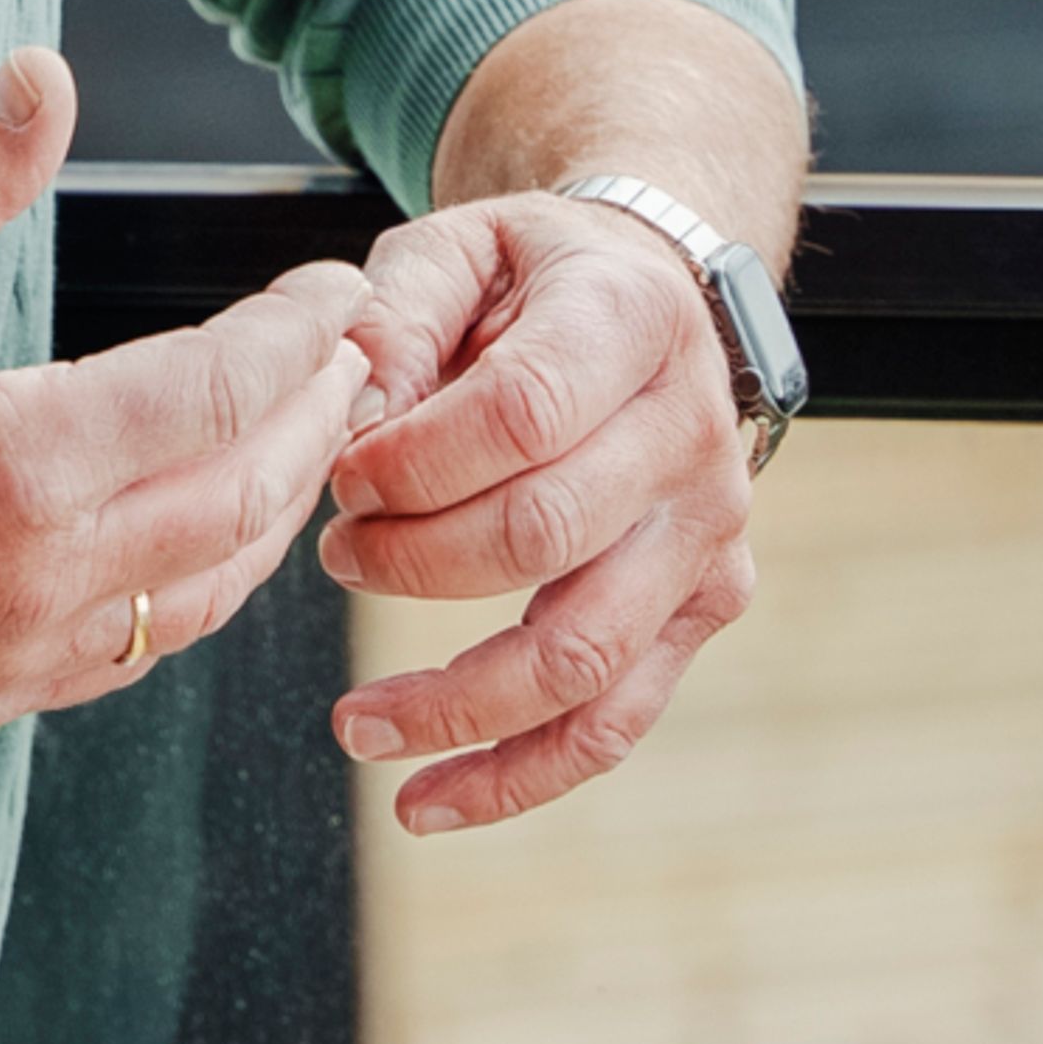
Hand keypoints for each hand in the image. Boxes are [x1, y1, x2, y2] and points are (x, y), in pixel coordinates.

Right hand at [0, 49, 372, 730]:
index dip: (295, 334)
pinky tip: (202, 536)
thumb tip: (48, 74)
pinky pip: (136, 651)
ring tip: (311, 436)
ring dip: (275, 511)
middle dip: (318, 417)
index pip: (216, 394)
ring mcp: (13, 654)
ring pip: (206, 594)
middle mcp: (33, 578)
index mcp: (8, 463)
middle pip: (242, 500)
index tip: (339, 285)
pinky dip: (196, 586)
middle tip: (362, 350)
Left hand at [323, 190, 757, 835]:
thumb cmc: (531, 274)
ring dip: (456, 706)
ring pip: (585, 661)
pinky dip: (519, 776)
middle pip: (547, 538)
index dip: (418, 461)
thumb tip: (351, 396)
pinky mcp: (700, 610)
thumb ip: (396, 307)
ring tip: (354, 725)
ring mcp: (706, 536)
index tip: (340, 477)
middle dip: (413, 563)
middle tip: (336, 552)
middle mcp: (691, 437)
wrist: (647, 296)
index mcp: (631, 322)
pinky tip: (428, 800)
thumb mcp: (458, 243)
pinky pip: (614, 722)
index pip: (526, 413)